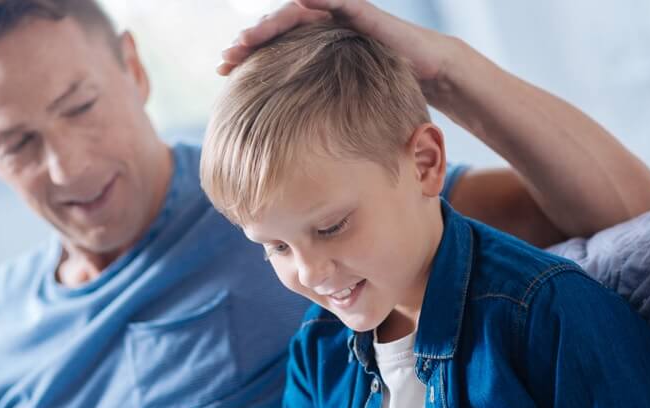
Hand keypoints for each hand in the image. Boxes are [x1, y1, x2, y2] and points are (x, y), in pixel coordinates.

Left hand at [218, 0, 458, 97]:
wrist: (427, 69)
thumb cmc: (384, 88)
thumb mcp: (342, 104)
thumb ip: (315, 113)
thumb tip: (287, 150)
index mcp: (314, 48)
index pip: (273, 47)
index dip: (248, 57)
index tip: (223, 72)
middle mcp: (322, 28)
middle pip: (277, 29)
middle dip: (250, 41)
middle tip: (226, 58)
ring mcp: (340, 16)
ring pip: (296, 13)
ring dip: (269, 24)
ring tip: (246, 38)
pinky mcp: (360, 12)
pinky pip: (333, 2)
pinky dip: (312, 1)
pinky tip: (293, 4)